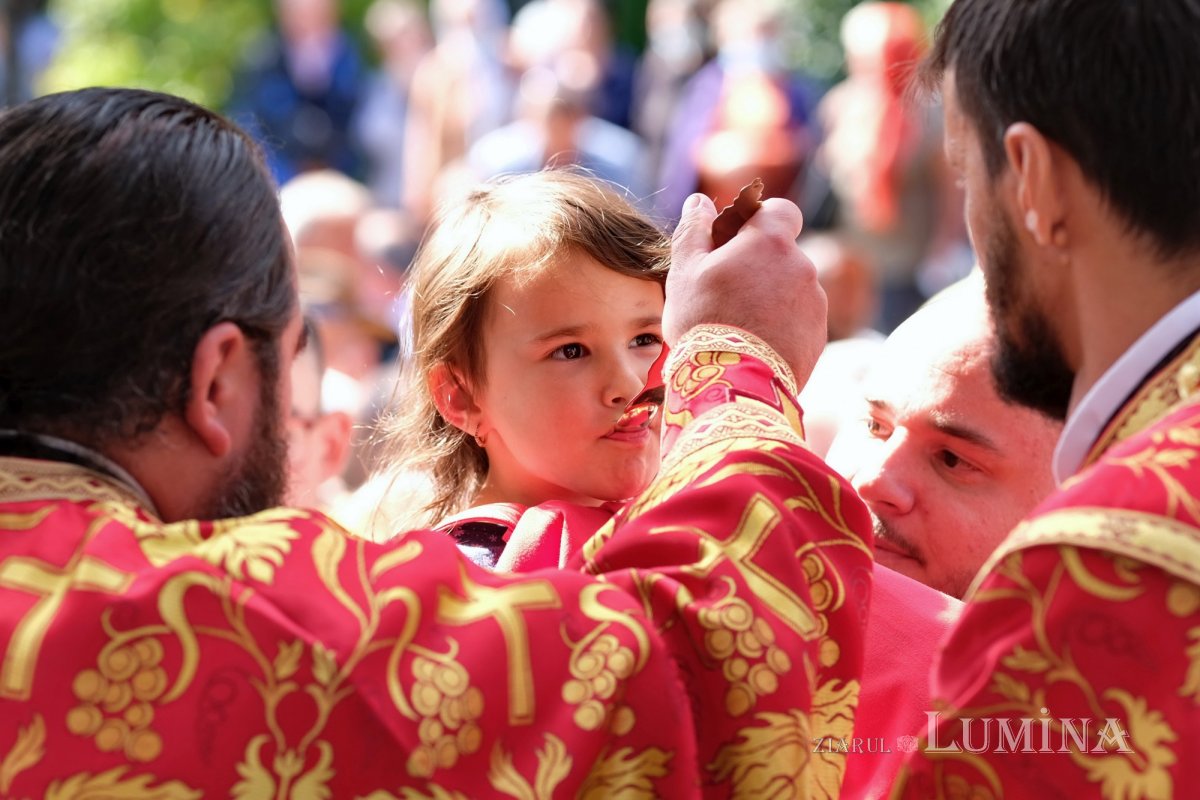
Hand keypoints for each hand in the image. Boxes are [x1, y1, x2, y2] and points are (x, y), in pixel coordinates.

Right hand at [664, 193, 827, 387]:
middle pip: (783, 254)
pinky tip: (755, 345)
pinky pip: (799, 320)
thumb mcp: (685, 271)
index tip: (738, 240)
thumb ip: (694, 230)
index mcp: (771, 241)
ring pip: (791, 288)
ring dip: (771, 298)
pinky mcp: (818, 336)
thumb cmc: (704, 320)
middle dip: (760, 266)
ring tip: (739, 326)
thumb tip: (699, 202)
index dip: (761, 219)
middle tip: (727, 293)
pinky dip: (782, 326)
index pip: (781, 210)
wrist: (732, 384)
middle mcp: (802, 266)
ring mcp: (815, 303)